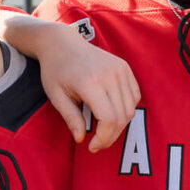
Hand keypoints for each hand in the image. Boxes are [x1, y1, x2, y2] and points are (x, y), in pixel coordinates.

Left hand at [21, 20, 140, 151]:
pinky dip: (126, 110)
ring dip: (120, 126)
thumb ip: (71, 118)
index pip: (108, 119)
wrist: (62, 43)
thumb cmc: (56, 70)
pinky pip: (134, 96)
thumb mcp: (56, 96)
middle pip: (121, 117)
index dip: (103, 138)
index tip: (92, 147)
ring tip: (104, 130)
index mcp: (90, 83)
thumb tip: (81, 139)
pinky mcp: (125, 67)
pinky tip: (112, 113)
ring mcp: (120, 69)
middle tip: (98, 143)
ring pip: (130, 109)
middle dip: (111, 136)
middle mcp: (109, 75)